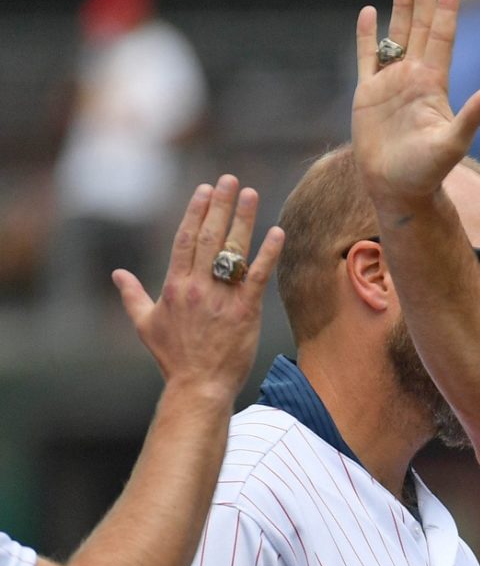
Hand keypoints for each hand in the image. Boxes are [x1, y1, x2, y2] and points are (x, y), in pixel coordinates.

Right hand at [114, 177, 280, 394]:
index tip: (205, 190)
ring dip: (242, 219)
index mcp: (174, 285)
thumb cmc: (173, 357)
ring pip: (233, 251)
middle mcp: (197, 286)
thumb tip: (117, 274)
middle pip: (210, 236)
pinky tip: (277, 233)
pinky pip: (257, 277)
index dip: (196, 211)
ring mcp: (222, 298)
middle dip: (220, 205)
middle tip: (229, 180)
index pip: (185, 239)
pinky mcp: (245, 311)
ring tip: (249, 194)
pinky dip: (268, 254)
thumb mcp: (145, 323)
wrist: (198, 385)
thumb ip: (132, 295)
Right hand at [352, 0, 479, 210]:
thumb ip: (473, 116)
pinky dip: (367, 36)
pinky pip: (367, 58)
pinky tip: (369, 13)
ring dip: (400, 6)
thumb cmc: (428, 173)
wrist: (398, 189)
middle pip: (420, 28)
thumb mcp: (454, 144)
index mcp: (434, 85)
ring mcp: (390, 84)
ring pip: (396, 35)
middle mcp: (414, 79)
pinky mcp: (367, 94)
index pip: (442, 38)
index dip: (447, 11)